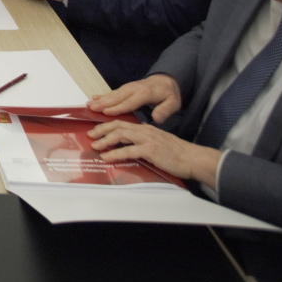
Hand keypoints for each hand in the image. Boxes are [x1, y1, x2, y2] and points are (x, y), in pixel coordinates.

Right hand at [87, 74, 181, 123]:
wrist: (167, 80)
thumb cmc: (169, 94)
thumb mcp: (173, 103)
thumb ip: (165, 111)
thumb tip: (156, 119)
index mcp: (145, 93)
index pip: (130, 102)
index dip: (118, 107)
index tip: (106, 112)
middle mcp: (134, 88)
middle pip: (118, 97)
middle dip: (104, 103)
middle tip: (91, 108)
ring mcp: (129, 87)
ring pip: (113, 94)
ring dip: (100, 99)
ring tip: (89, 104)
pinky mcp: (125, 88)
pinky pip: (113, 92)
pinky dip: (102, 95)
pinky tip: (93, 97)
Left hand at [87, 120, 220, 189]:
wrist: (192, 158)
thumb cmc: (176, 153)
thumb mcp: (158, 142)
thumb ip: (145, 141)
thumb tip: (132, 144)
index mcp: (145, 128)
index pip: (122, 123)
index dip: (107, 125)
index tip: (96, 130)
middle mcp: (144, 130)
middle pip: (118, 126)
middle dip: (101, 129)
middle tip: (90, 135)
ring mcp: (147, 139)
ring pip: (120, 135)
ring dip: (105, 140)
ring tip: (95, 145)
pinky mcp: (150, 150)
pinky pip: (128, 151)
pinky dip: (115, 154)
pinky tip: (106, 157)